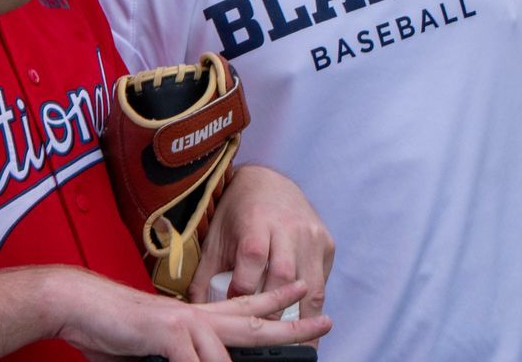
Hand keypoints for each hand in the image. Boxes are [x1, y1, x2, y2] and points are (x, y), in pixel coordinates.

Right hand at [44, 267, 328, 361]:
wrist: (77, 304)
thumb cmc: (111, 329)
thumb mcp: (156, 350)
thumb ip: (180, 355)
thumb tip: (198, 359)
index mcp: (195, 318)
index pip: (243, 307)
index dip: (274, 301)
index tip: (301, 292)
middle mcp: (196, 316)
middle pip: (254, 320)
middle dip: (292, 322)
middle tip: (326, 320)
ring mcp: (183, 324)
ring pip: (225, 353)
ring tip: (275, 357)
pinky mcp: (166, 333)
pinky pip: (195, 361)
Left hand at [193, 165, 334, 320]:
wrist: (269, 181)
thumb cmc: (238, 213)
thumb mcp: (217, 236)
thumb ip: (204, 273)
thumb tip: (194, 310)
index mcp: (255, 220)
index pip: (252, 257)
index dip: (244, 286)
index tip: (234, 306)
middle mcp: (287, 226)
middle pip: (284, 274)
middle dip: (274, 307)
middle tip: (263, 331)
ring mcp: (311, 234)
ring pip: (311, 283)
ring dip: (302, 315)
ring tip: (293, 340)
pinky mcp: (326, 243)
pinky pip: (322, 280)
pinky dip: (313, 301)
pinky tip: (303, 318)